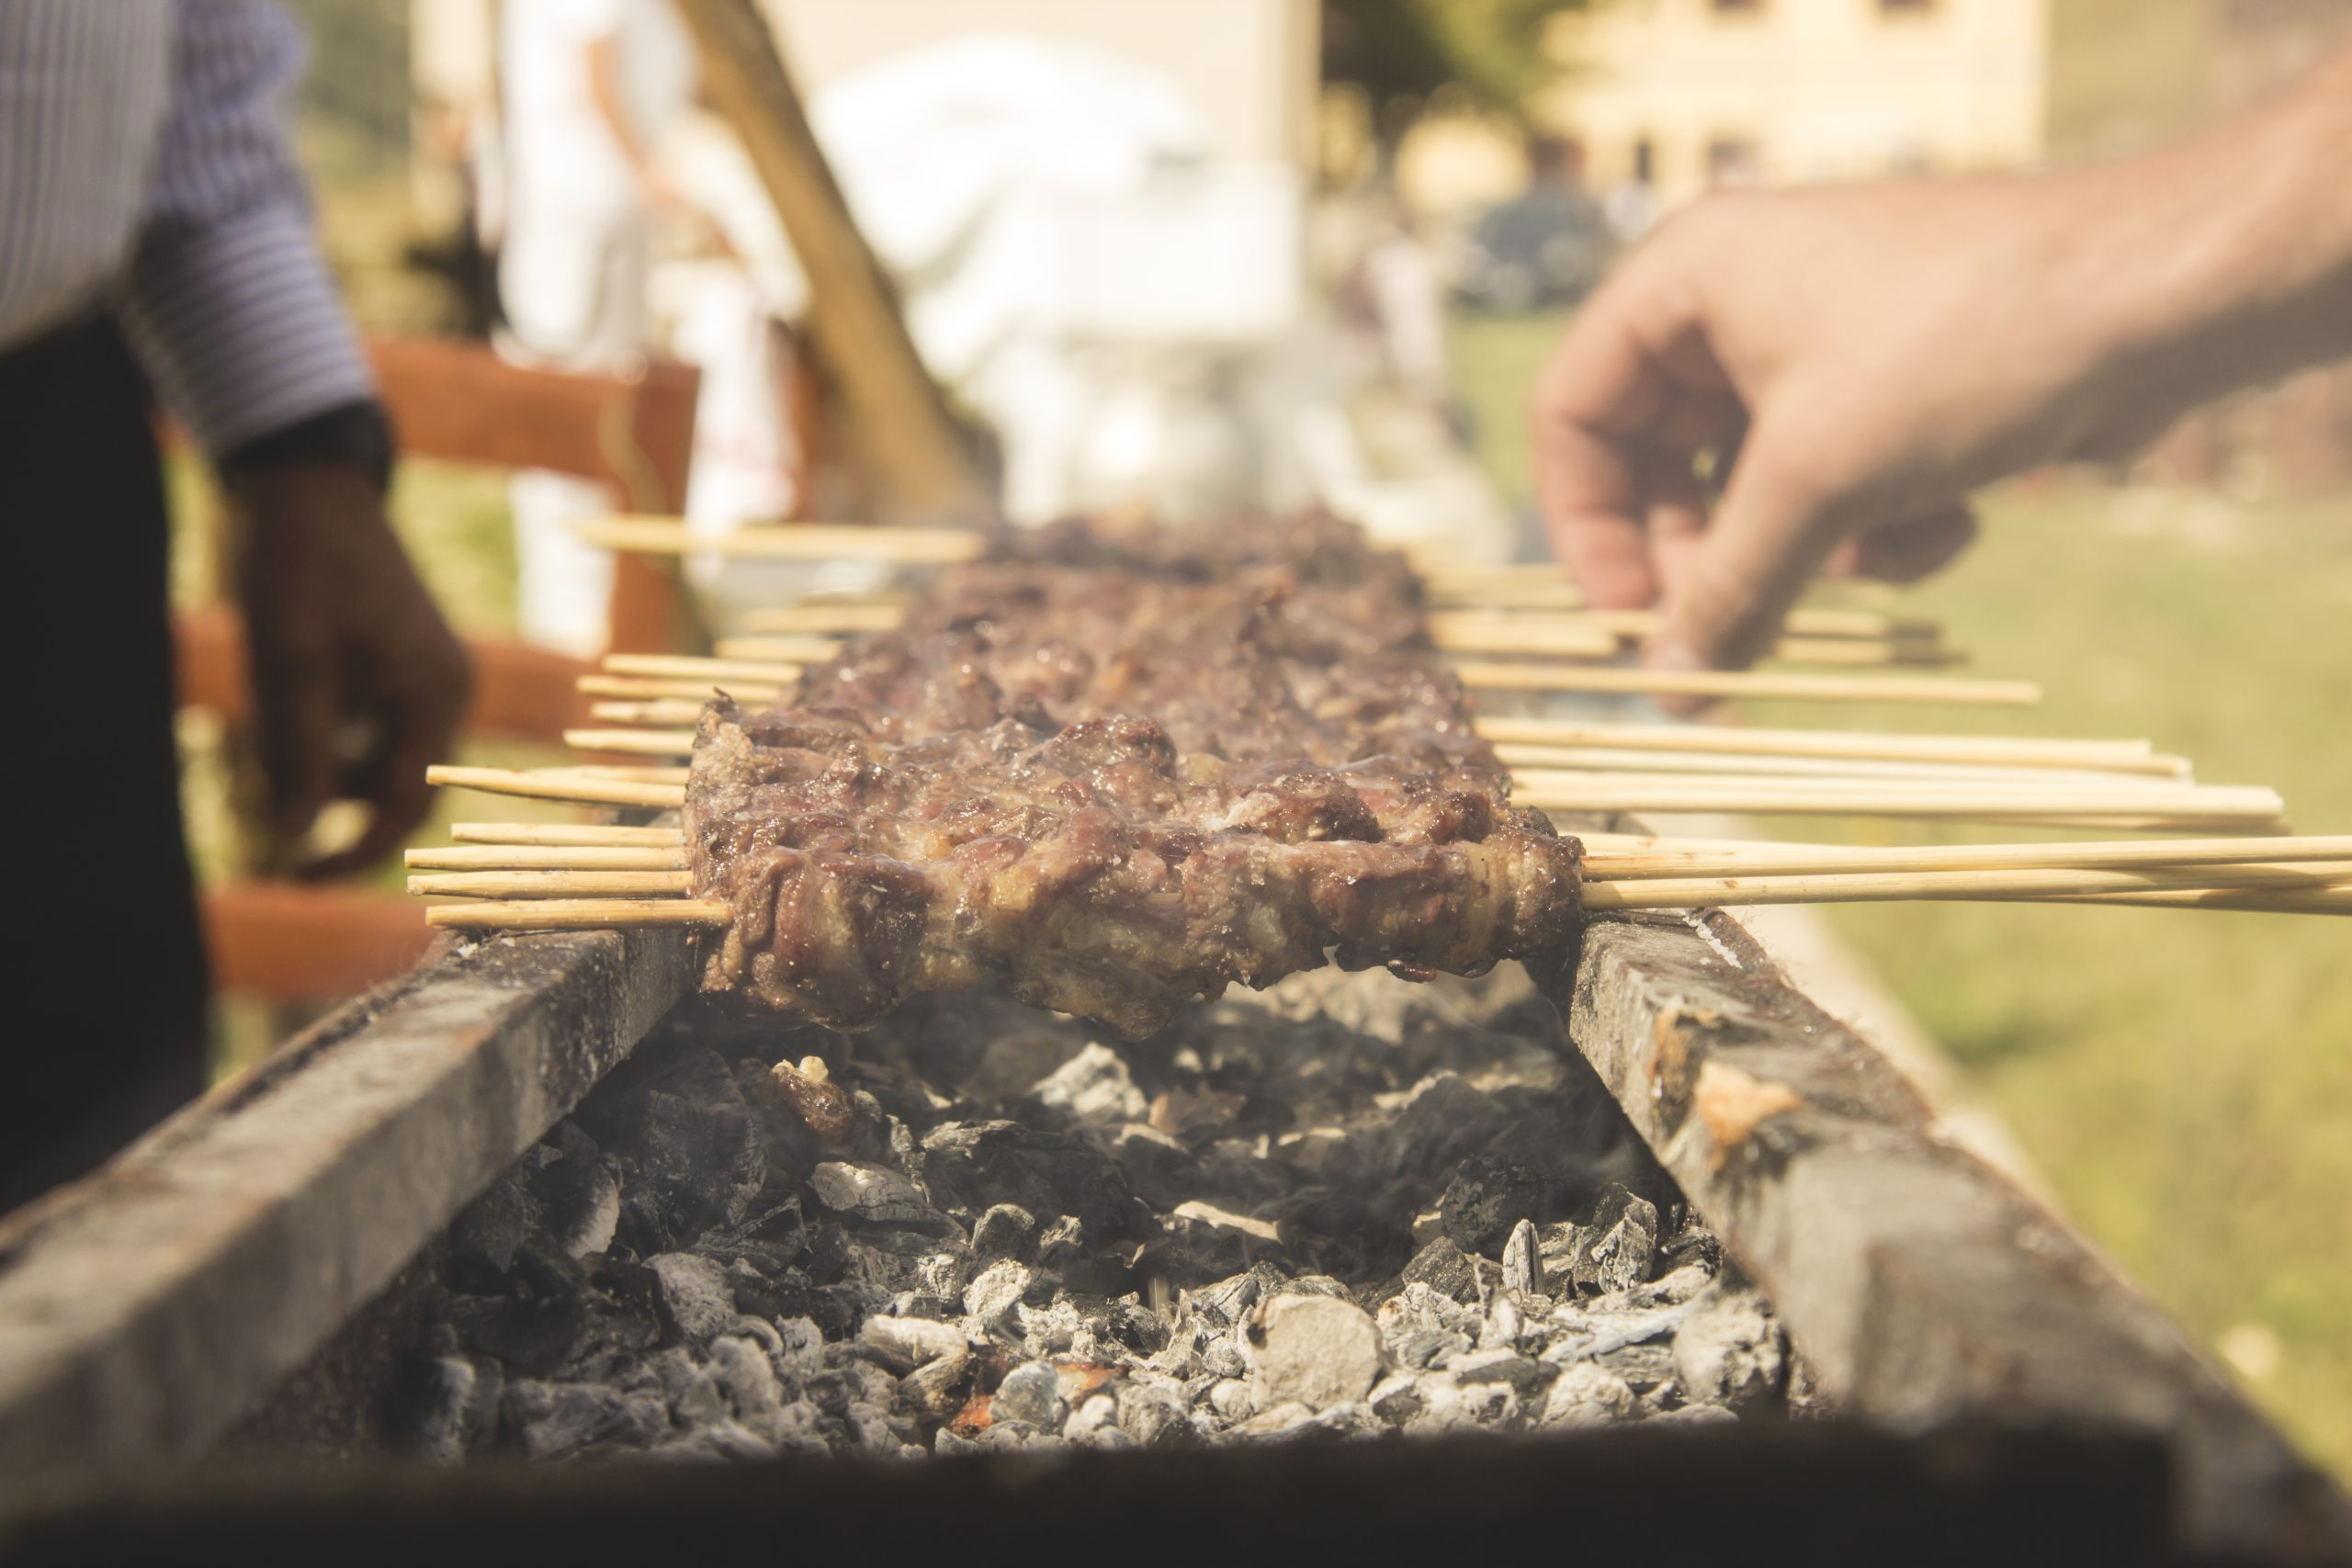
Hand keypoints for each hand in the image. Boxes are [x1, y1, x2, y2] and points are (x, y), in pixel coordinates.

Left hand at [232, 466, 471, 877]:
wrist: (313, 490)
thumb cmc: (301, 571)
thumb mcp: (289, 665)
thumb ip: (294, 753)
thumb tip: (291, 836)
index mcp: (436, 693)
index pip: (404, 803)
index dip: (356, 849)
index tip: (301, 878)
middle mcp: (448, 690)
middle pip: (397, 788)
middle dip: (338, 812)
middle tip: (277, 837)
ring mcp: (432, 677)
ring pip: (381, 760)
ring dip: (326, 768)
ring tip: (265, 731)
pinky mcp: (408, 666)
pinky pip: (375, 728)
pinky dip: (332, 737)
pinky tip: (288, 707)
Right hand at [1530, 173, 2185, 672]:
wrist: (2161, 298)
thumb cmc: (1961, 350)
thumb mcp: (1818, 481)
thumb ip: (1725, 593)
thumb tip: (1663, 699)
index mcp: (1686, 282)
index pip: (1572, 413)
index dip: (1588, 526)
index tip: (1631, 617)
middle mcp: (1737, 303)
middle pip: (1660, 464)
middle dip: (1710, 556)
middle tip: (1738, 631)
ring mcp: (1818, 344)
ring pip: (1754, 489)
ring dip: (1807, 549)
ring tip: (1872, 558)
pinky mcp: (1891, 387)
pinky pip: (1835, 483)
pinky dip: (1880, 525)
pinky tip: (1949, 524)